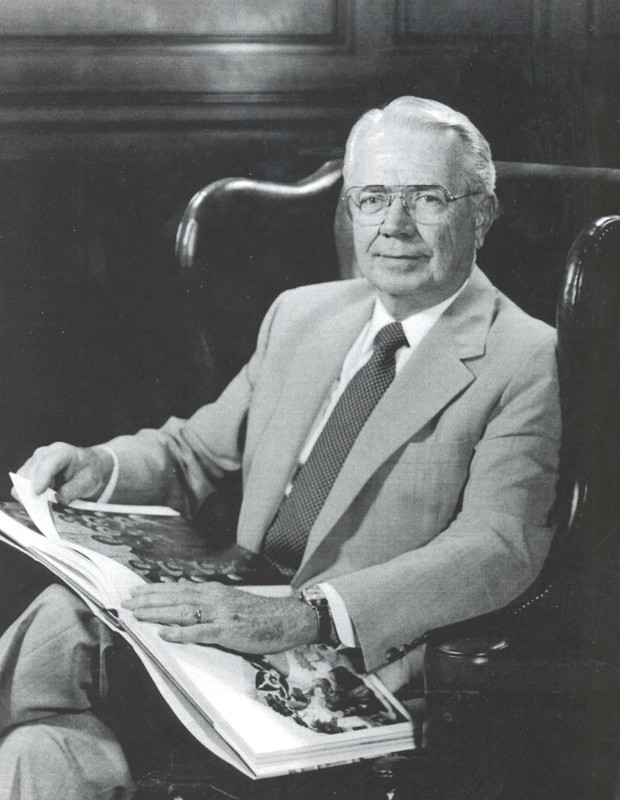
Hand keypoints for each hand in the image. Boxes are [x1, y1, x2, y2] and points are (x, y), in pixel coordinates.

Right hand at [16, 442, 113, 503]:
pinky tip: (41, 502)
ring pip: (21, 481)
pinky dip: (28, 497)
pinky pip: (20, 488)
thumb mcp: (89, 481)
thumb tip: (58, 499)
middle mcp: (43, 454)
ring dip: (29, 496)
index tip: (38, 493)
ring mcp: (33, 463)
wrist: (86, 467)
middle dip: (33, 491)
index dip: (42, 477)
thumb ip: (74, 490)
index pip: (48, 463)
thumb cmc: (88, 472)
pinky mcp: (27, 473)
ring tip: (45, 505)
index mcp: (62, 452)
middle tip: (43, 508)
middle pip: (29, 472)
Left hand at [122, 581, 318, 654]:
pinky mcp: (228, 631)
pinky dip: (180, 633)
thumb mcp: (231, 601)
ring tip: (137, 614)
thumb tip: (183, 594)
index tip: (134, 592)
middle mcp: (214, 598)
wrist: (287, 618)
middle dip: (148, 600)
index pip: (178, 588)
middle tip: (125, 602)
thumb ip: (208, 600)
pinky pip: (200, 632)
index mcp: (214, 592)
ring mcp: (221, 614)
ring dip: (157, 613)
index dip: (154, 591)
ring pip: (183, 611)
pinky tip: (164, 634)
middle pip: (175, 597)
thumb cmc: (260, 614)